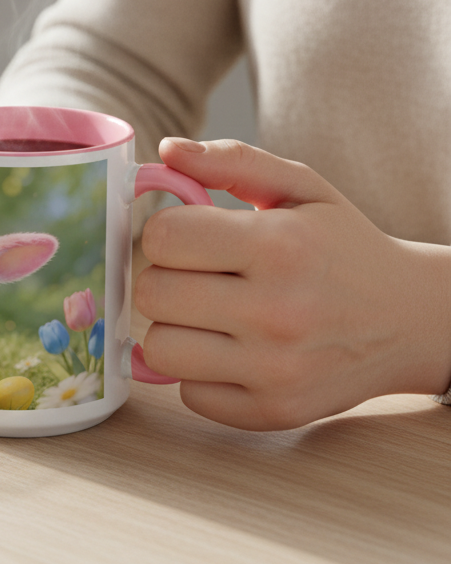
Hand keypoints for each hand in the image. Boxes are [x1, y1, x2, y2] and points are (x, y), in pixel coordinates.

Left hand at [135, 138, 450, 429]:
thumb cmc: (342, 247)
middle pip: (152, 294)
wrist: (411, 320)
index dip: (165, 232)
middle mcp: (278, 312)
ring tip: (209, 314)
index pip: (163, 237)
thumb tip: (166, 151)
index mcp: (280, 245)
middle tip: (197, 275)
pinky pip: (188, 393)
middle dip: (164, 278)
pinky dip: (199, 372)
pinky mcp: (273, 411)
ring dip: (174, 329)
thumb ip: (230, 161)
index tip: (188, 236)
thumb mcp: (300, 188)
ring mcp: (276, 370)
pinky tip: (230, 351)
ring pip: (159, 350)